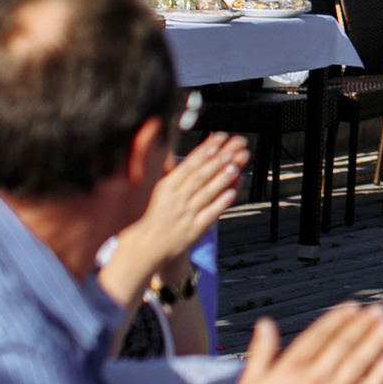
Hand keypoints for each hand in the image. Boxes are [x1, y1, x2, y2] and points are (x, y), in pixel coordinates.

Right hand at [100, 134, 245, 308]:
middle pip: (200, 176)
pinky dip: (220, 203)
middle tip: (235, 145)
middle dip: (219, 159)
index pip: (189, 165)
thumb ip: (172, 169)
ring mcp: (185, 215)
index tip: (219, 137)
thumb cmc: (156, 214)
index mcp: (166, 187)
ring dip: (222, 178)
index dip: (205, 150)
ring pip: (206, 193)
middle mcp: (175, 199)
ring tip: (236, 163)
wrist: (146, 246)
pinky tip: (232, 192)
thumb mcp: (160, 189)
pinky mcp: (193, 231)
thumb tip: (175, 147)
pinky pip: (209, 215)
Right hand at [227, 303, 382, 383]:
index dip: (337, 319)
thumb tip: (265, 324)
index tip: (353, 307)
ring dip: (376, 341)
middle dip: (363, 324)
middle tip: (380, 310)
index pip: (318, 336)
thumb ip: (260, 352)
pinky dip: (380, 375)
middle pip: (343, 344)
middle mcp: (313, 378)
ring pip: (359, 363)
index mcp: (289, 368)